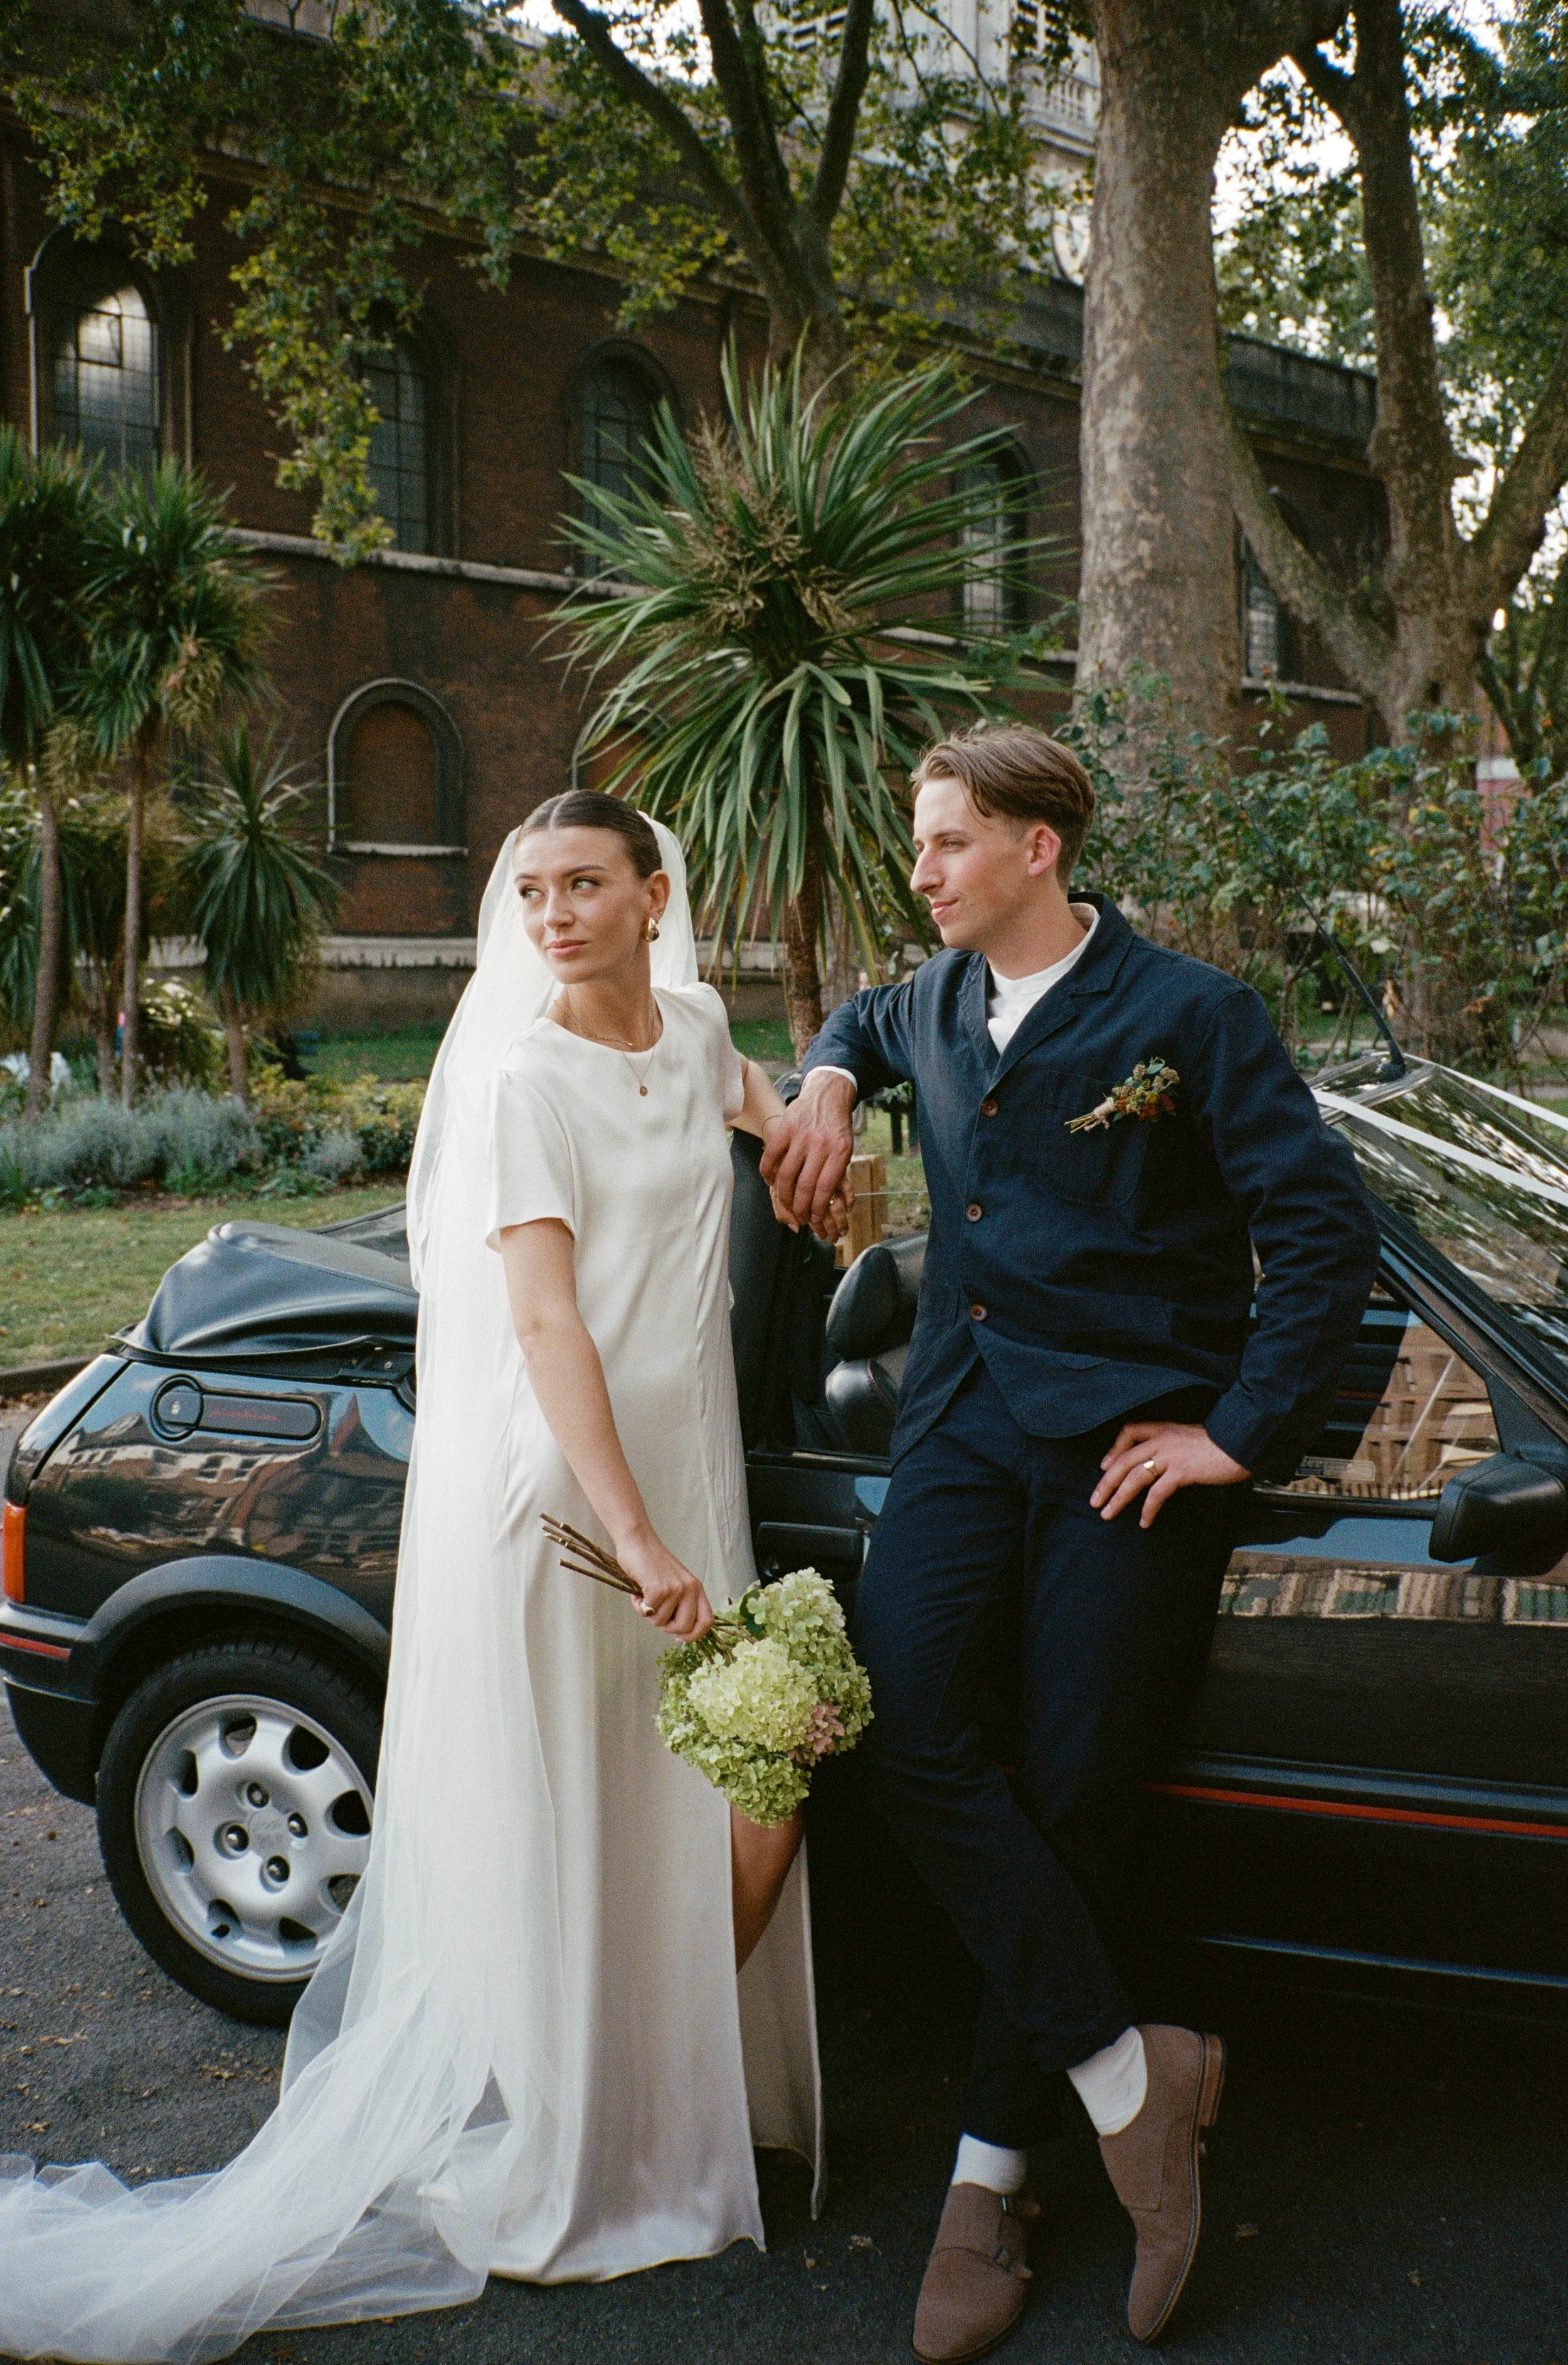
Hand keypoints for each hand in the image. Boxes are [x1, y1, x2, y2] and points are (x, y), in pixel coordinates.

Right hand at [615, 1530, 713, 1639]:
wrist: (638, 1541)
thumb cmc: (653, 1565)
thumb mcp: (676, 1583)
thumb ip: (681, 1604)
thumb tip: (680, 1633)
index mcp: (697, 1588)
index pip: (707, 1621)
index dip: (694, 1635)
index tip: (679, 1637)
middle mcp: (690, 1589)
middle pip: (684, 1627)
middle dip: (666, 1627)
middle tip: (655, 1613)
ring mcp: (675, 1589)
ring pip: (661, 1622)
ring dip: (648, 1613)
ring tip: (645, 1595)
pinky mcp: (659, 1589)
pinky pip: (647, 1613)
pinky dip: (638, 1606)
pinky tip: (637, 1591)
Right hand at [759, 1073, 856, 1234]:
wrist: (828, 1094)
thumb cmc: (837, 1127)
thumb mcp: (847, 1149)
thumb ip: (839, 1174)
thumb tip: (838, 1206)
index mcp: (840, 1151)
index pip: (825, 1188)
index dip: (817, 1209)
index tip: (814, 1219)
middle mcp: (821, 1144)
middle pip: (805, 1186)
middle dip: (800, 1208)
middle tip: (799, 1217)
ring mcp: (801, 1136)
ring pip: (786, 1175)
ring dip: (783, 1195)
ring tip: (786, 1204)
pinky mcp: (785, 1129)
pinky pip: (771, 1157)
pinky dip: (768, 1174)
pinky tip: (771, 1182)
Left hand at [1090, 1421, 1249, 1528]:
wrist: (1243, 1442)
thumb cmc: (1222, 1445)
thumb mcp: (1192, 1439)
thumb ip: (1174, 1447)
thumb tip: (1162, 1465)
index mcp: (1164, 1429)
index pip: (1129, 1431)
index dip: (1113, 1449)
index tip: (1104, 1466)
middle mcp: (1163, 1439)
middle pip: (1123, 1460)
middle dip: (1106, 1483)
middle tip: (1094, 1501)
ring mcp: (1171, 1455)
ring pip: (1134, 1477)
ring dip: (1118, 1498)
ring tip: (1107, 1514)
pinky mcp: (1182, 1471)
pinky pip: (1157, 1492)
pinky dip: (1148, 1509)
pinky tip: (1144, 1522)